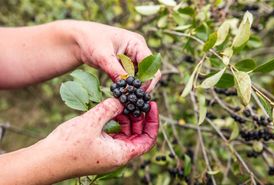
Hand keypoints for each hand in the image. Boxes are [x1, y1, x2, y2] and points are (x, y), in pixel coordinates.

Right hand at [42, 98, 158, 178]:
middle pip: (138, 135)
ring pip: (125, 134)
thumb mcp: (92, 121)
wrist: (45, 161)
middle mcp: (117, 156)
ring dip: (126, 118)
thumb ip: (109, 108)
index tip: (151, 105)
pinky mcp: (98, 149)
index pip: (148, 139)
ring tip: (121, 102)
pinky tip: (110, 110)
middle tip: (135, 100)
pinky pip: (113, 134)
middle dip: (138, 117)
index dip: (153, 122)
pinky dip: (115, 122)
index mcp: (121, 154)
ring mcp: (107, 153)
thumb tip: (122, 100)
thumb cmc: (68, 146)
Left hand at [64, 20, 160, 91]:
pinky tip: (122, 93)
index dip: (148, 80)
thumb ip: (115, 71)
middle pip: (149, 72)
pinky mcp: (127, 66)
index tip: (138, 92)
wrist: (80, 40)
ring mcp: (133, 59)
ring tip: (126, 98)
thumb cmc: (91, 41)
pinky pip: (132, 79)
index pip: (150, 64)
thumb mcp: (103, 57)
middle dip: (143, 86)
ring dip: (135, 88)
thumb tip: (126, 88)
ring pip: (142, 77)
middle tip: (133, 99)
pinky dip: (128, 87)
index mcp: (136, 43)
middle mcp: (138, 51)